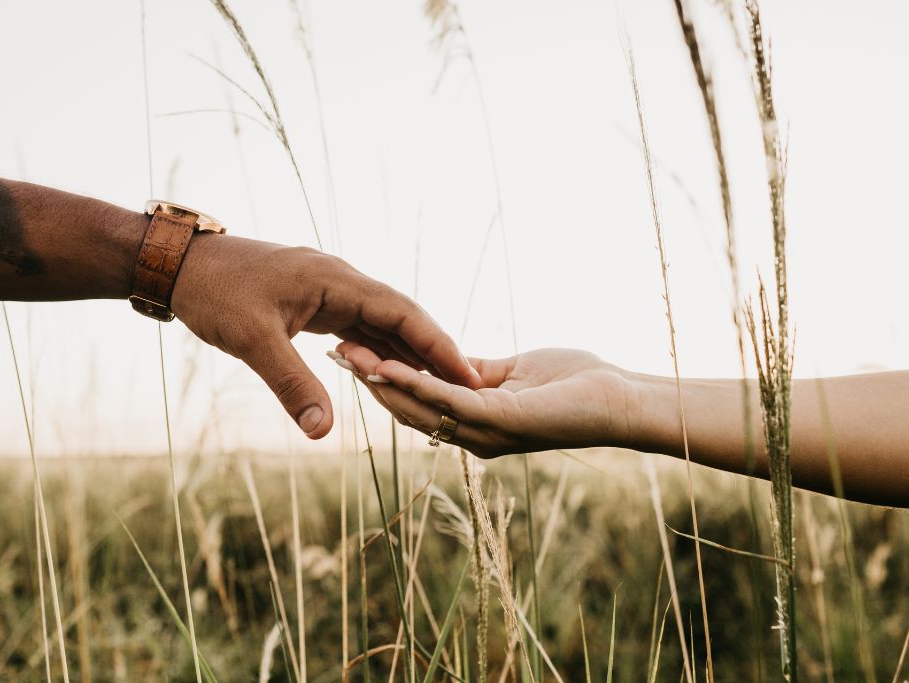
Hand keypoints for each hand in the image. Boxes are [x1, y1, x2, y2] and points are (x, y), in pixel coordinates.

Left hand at [170, 234, 480, 438]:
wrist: (178, 264)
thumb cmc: (214, 293)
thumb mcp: (252, 341)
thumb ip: (292, 385)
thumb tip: (323, 432)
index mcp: (335, 280)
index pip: (402, 313)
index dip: (437, 344)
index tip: (467, 375)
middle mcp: (340, 280)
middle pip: (401, 316)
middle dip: (433, 350)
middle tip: (467, 386)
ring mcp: (328, 289)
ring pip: (380, 322)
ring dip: (407, 351)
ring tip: (439, 385)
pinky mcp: (313, 300)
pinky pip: (358, 325)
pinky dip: (377, 349)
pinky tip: (389, 372)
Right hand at [334, 342, 636, 456]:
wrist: (620, 398)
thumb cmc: (575, 384)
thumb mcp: (512, 373)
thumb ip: (475, 371)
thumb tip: (446, 360)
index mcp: (475, 421)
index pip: (418, 401)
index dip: (384, 379)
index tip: (351, 353)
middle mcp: (474, 435)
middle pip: (409, 409)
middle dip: (371, 381)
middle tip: (335, 353)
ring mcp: (487, 432)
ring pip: (421, 408)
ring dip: (383, 381)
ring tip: (350, 356)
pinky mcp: (503, 420)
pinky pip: (450, 400)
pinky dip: (417, 382)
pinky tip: (390, 365)